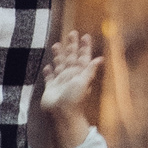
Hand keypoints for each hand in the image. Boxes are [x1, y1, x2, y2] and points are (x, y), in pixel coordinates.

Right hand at [41, 30, 102, 147]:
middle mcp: (70, 76)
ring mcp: (60, 82)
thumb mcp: (84, 82)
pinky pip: (49, 78)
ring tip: (56, 45)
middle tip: (72, 33)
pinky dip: (48, 72)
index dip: (84, 47)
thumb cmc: (74, 99)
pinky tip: (47, 66)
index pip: (83, 57)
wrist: (62, 114)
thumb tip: (100, 59)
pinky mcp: (50, 88)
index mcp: (80, 73)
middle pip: (70, 57)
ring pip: (59, 64)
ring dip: (58, 55)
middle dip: (71, 45)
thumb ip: (90, 70)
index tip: (85, 36)